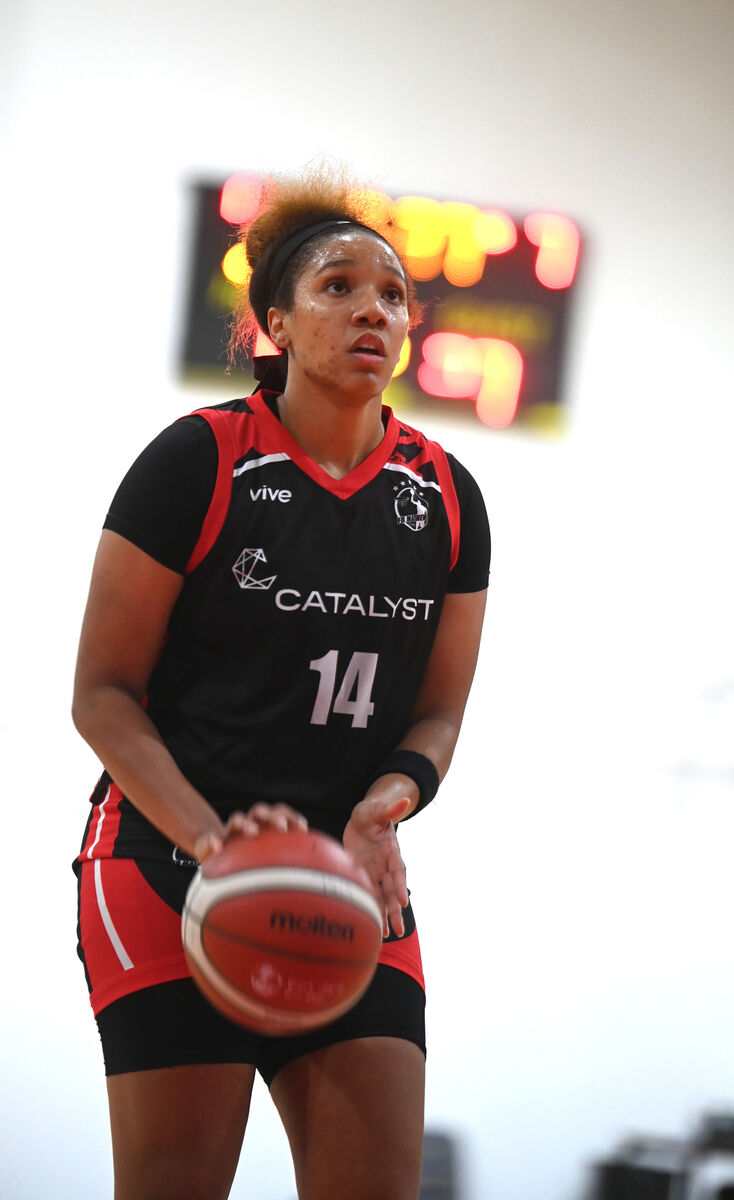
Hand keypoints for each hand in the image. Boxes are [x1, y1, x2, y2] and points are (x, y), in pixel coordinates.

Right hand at [194, 802, 307, 860]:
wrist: (216, 855)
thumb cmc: (247, 861)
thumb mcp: (264, 863)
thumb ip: (282, 864)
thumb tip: (308, 876)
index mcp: (263, 824)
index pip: (279, 812)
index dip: (291, 816)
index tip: (302, 827)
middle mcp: (248, 823)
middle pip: (260, 811)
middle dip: (272, 815)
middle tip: (282, 826)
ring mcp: (230, 831)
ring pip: (238, 818)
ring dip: (245, 822)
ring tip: (252, 831)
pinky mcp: (212, 840)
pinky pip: (210, 838)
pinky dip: (213, 840)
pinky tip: (218, 847)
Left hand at [343, 795, 411, 937]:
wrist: (364, 818)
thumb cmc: (370, 813)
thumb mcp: (375, 810)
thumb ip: (388, 809)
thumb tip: (404, 800)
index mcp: (391, 851)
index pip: (397, 870)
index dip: (400, 885)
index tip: (403, 900)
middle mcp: (387, 866)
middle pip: (393, 891)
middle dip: (396, 910)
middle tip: (400, 930)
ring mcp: (378, 873)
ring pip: (384, 898)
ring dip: (386, 916)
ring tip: (389, 935)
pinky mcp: (367, 876)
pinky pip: (370, 895)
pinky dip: (373, 910)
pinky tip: (374, 926)